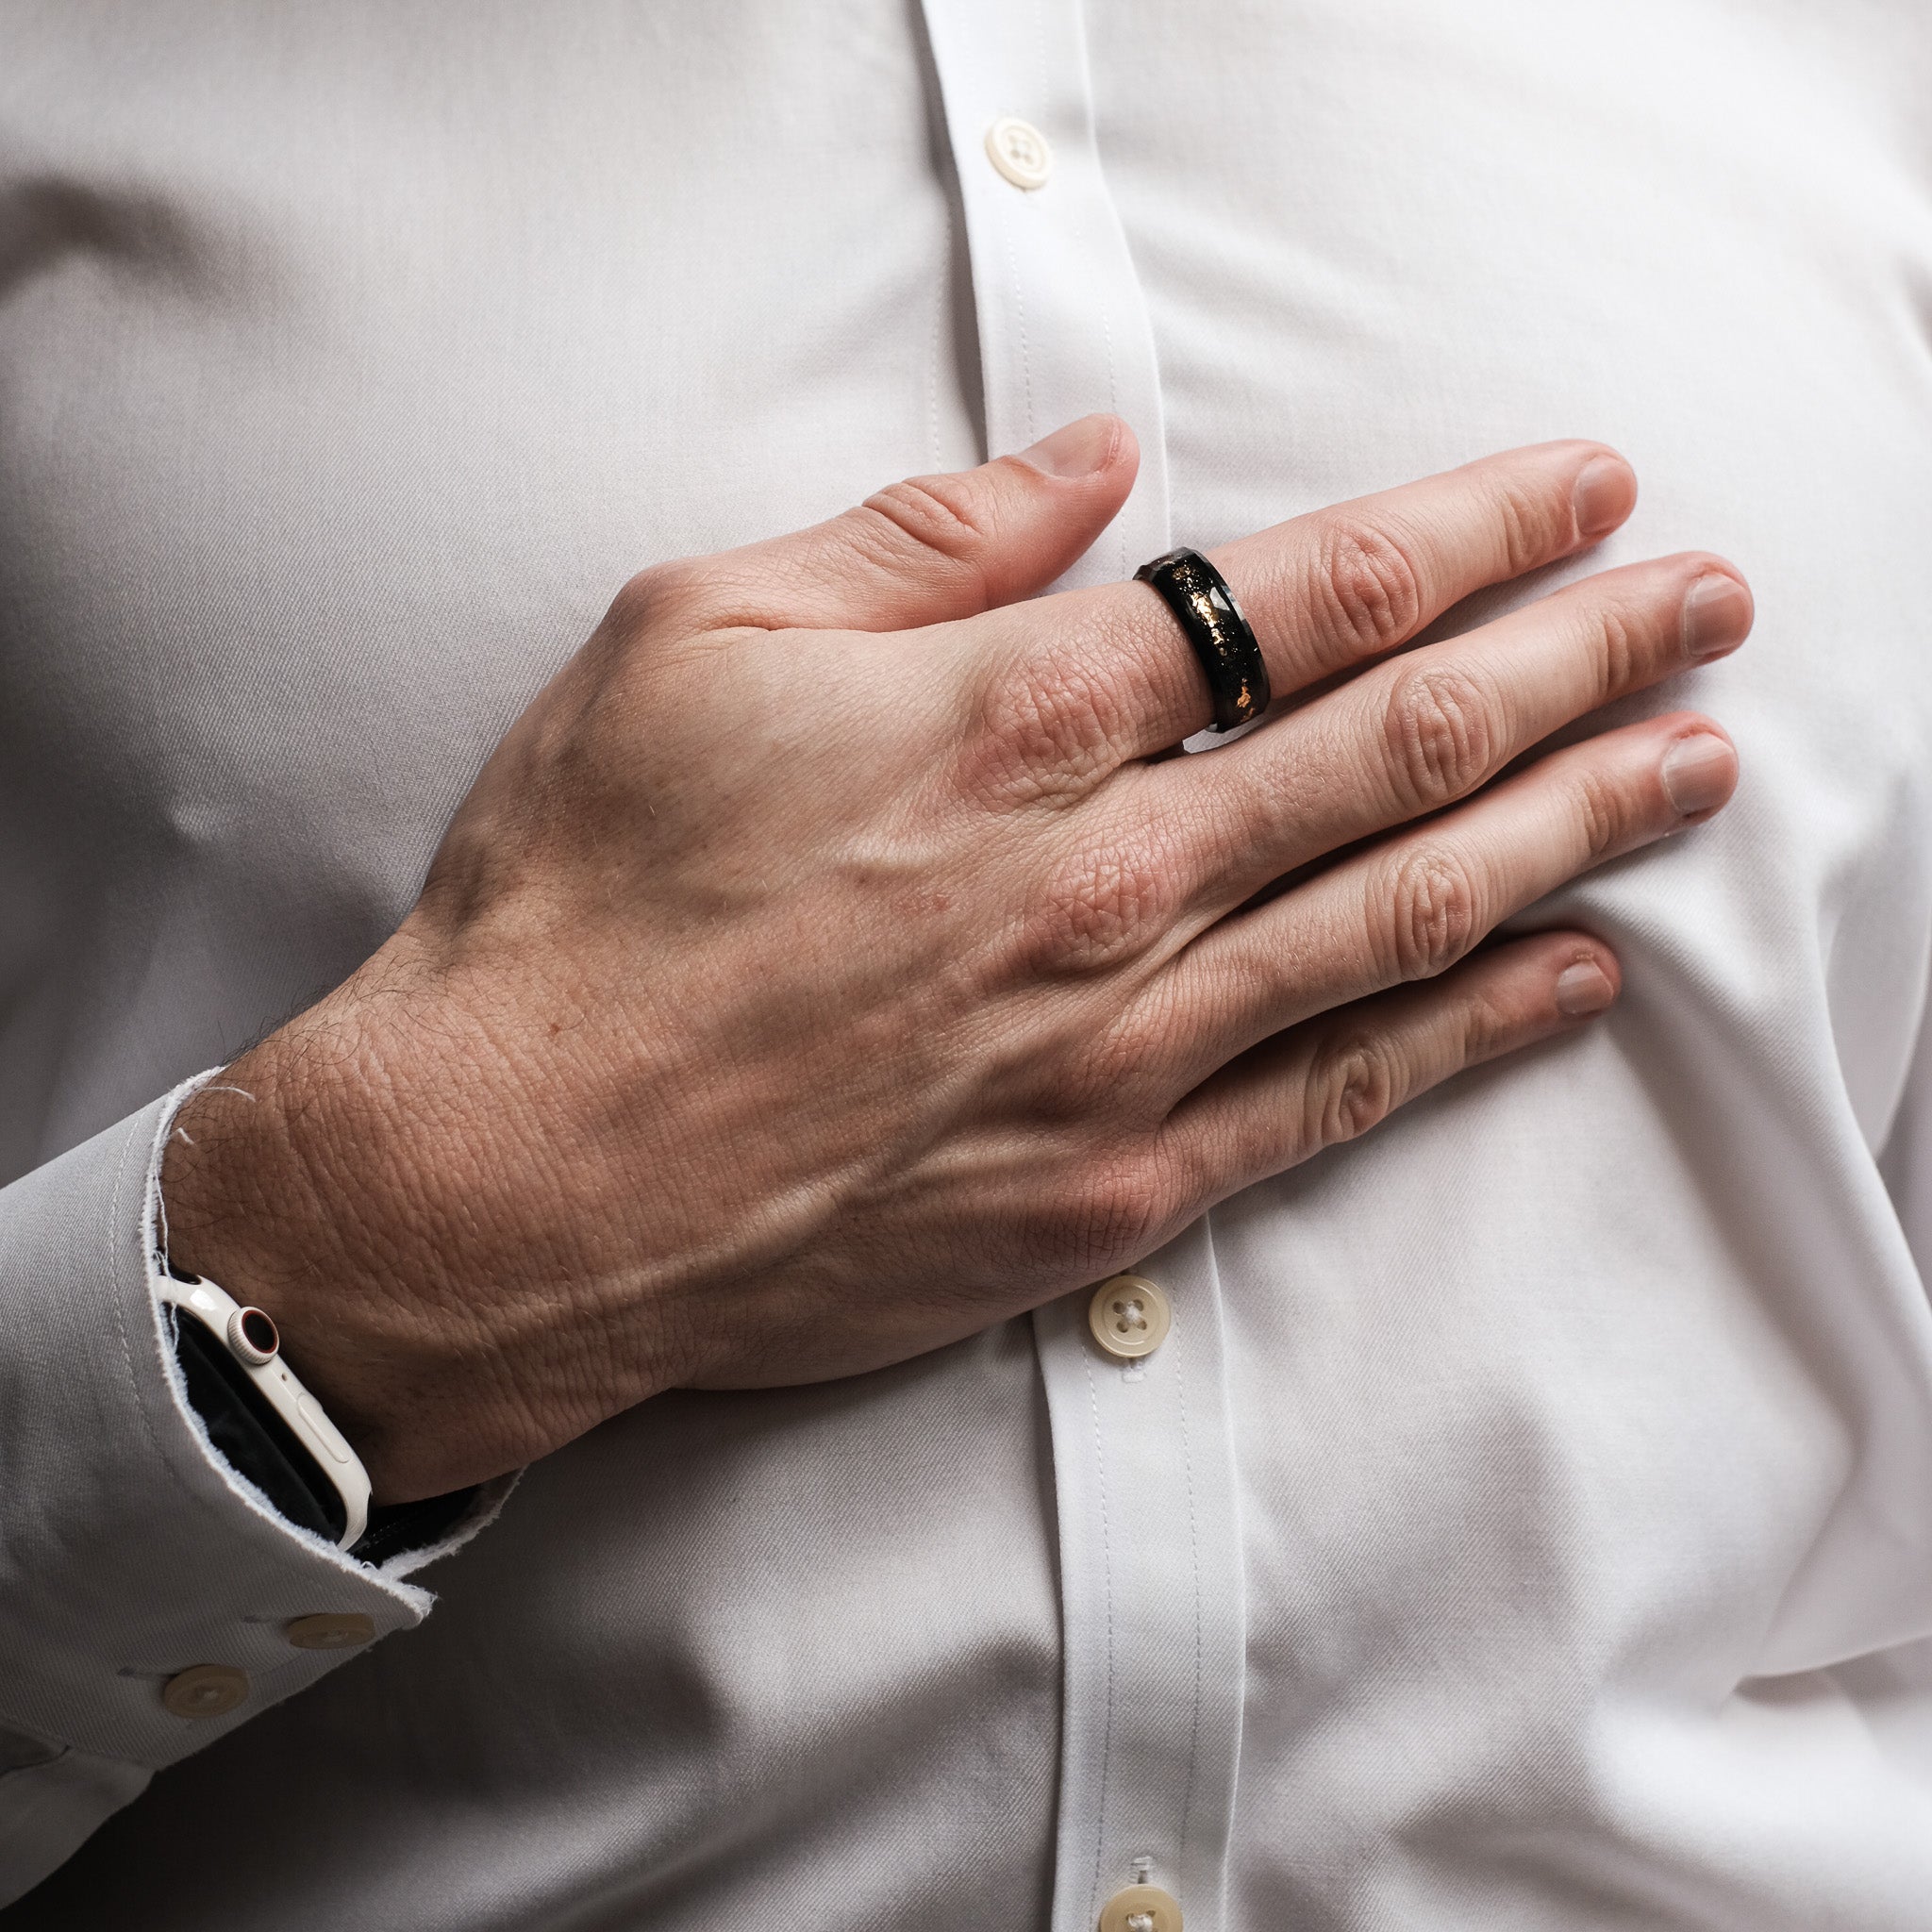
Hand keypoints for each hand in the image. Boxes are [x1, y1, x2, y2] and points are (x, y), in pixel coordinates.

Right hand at [160, 417, 1748, 1498]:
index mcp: (1002, 719)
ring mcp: (1119, 1047)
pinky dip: (1470, 1033)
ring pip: (1407, 912)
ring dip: (1574, 825)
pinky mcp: (1107, 1191)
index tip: (1577, 495)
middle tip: (1704, 605)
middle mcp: (1099, 878)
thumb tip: (1091, 467)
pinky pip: (1336, 1099)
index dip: (1468, 532)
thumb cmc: (580, 897)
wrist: (508, 1172)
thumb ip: (914, 541)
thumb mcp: (690, 636)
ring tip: (1694, 764)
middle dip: (1580, 657)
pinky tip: (1573, 978)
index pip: (1306, 594)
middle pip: (1404, 742)